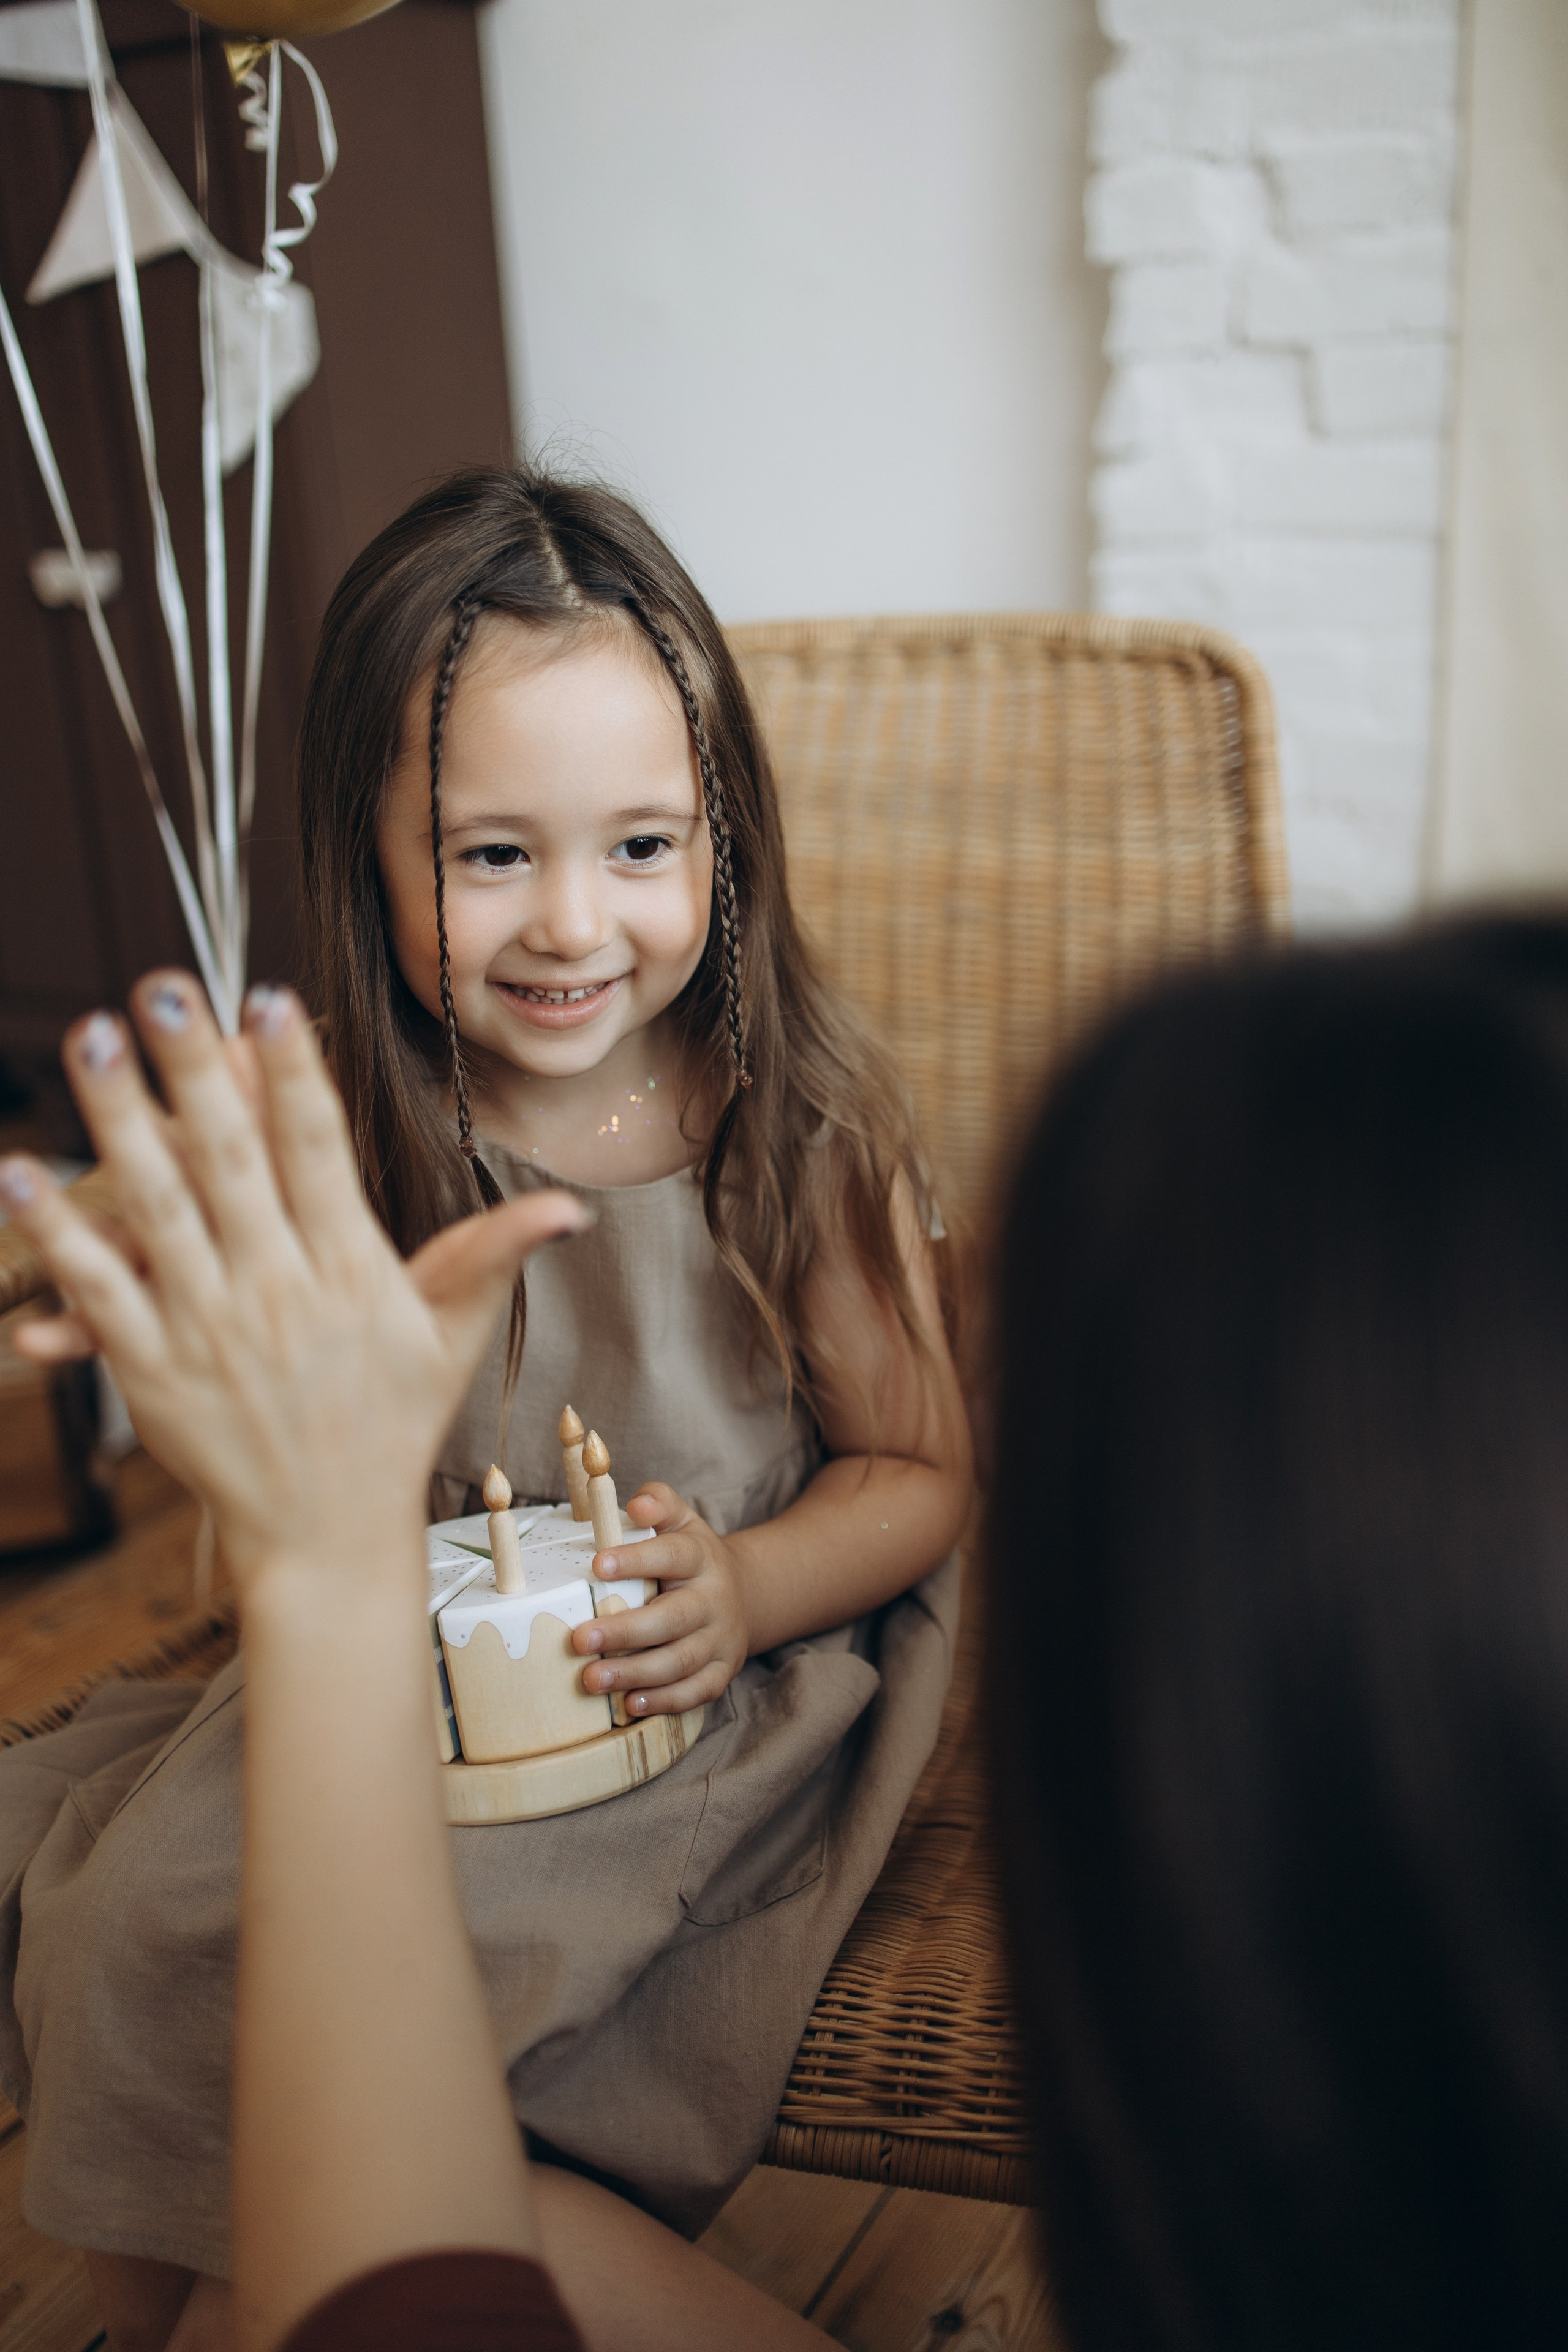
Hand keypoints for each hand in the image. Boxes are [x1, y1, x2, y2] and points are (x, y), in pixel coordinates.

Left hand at [0, 974, 587, 1590]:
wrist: (326, 1539)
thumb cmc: (391, 1427)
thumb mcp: (454, 1340)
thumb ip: (494, 1258)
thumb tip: (572, 1209)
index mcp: (349, 1270)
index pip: (319, 1152)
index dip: (294, 1074)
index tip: (268, 1001)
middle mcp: (278, 1291)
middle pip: (230, 1159)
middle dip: (195, 1068)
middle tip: (160, 988)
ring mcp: (210, 1329)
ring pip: (156, 1207)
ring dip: (118, 1120)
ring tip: (90, 1039)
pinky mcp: (153, 1371)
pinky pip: (100, 1291)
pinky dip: (59, 1235)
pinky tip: (22, 1170)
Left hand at [573, 1484, 748, 1716]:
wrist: (744, 1595)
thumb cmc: (691, 1557)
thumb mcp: (681, 1521)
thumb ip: (659, 1502)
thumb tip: (636, 1505)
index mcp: (701, 1558)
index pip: (672, 1555)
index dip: (636, 1560)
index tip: (597, 1565)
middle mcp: (714, 1600)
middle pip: (673, 1618)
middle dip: (626, 1631)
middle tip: (579, 1639)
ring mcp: (720, 1639)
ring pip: (680, 1661)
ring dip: (634, 1673)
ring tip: (591, 1679)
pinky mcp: (721, 1672)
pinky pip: (695, 1692)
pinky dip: (664, 1701)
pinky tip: (629, 1704)